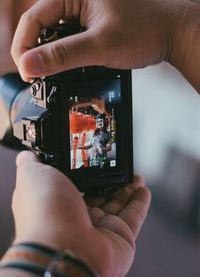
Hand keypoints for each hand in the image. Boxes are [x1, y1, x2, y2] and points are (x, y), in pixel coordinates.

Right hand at [11, 0, 179, 80]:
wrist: (172, 33)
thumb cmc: (145, 29)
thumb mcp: (99, 46)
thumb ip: (62, 56)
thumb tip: (29, 65)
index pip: (32, 19)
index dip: (24, 47)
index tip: (26, 72)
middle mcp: (75, 0)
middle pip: (40, 28)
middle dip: (35, 53)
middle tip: (37, 77)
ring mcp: (83, 14)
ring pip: (54, 36)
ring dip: (50, 56)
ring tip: (51, 75)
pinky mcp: (91, 27)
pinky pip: (68, 41)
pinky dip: (65, 56)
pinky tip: (67, 68)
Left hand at [13, 151, 150, 276]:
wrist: (64, 249)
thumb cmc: (45, 213)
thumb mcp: (33, 175)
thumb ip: (31, 163)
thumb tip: (27, 155)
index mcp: (58, 203)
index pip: (75, 185)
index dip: (86, 173)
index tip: (96, 160)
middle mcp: (78, 218)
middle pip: (99, 195)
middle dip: (110, 180)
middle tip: (120, 167)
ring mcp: (100, 230)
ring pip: (118, 204)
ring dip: (128, 188)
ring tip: (136, 175)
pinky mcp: (120, 239)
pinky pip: (133, 218)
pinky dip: (140, 203)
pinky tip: (143, 189)